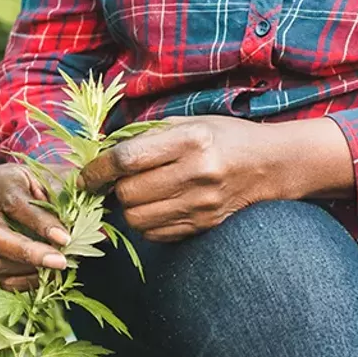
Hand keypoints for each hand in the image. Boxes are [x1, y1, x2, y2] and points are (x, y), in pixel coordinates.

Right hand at [0, 162, 70, 291]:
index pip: (15, 204)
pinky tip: (49, 275)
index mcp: (3, 180)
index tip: (65, 238)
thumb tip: (74, 221)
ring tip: (59, 265)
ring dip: (31, 269)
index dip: (39, 223)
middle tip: (60, 262)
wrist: (41, 191)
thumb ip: (64, 194)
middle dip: (27, 253)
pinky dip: (28, 283)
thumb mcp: (60, 178)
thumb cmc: (52, 183)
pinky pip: (3, 281)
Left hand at [80, 115, 353, 242]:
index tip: (86, 175)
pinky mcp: (205, 225)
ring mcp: (203, 204)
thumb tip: (101, 151)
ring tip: (139, 195)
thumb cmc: (225, 137)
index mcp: (191, 139)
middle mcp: (197, 173)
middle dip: (116, 190)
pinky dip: (148, 224)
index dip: (97, 169)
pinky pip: (157, 234)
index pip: (127, 158)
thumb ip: (147, 136)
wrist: (271, 165)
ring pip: (138, 219)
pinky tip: (158, 208)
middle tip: (119, 182)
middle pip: (129, 194)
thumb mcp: (190, 122)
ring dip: (129, 209)